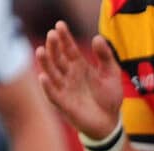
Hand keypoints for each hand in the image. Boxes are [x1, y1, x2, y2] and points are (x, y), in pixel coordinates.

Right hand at [36, 20, 124, 141]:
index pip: (69, 49)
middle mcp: (69, 75)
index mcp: (79, 66)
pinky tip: (43, 76)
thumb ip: (105, 56)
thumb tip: (98, 37)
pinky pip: (53, 94)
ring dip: (45, 62)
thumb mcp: (112, 74)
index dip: (64, 37)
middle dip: (54, 47)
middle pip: (58, 58)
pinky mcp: (64, 104)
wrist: (110, 123)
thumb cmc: (109, 97)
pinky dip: (47, 86)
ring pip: (51, 73)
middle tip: (52, 35)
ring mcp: (65, 88)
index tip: (60, 25)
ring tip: (41, 50)